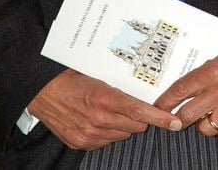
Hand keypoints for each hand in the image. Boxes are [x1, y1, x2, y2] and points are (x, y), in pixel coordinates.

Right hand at [28, 69, 181, 149]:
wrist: (42, 92)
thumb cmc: (70, 77)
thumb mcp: (97, 74)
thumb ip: (118, 85)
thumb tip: (141, 89)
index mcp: (104, 98)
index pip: (140, 112)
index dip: (160, 118)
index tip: (175, 122)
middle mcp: (99, 119)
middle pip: (136, 126)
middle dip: (140, 118)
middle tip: (135, 105)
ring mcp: (90, 135)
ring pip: (123, 135)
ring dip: (123, 125)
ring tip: (111, 110)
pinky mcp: (82, 143)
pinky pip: (106, 142)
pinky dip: (108, 132)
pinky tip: (99, 120)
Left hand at [154, 45, 217, 139]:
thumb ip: (203, 75)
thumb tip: (185, 89)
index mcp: (212, 72)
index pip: (180, 90)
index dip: (165, 101)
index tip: (158, 107)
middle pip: (187, 114)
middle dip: (179, 118)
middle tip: (178, 118)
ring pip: (205, 128)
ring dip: (204, 123)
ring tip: (211, 114)